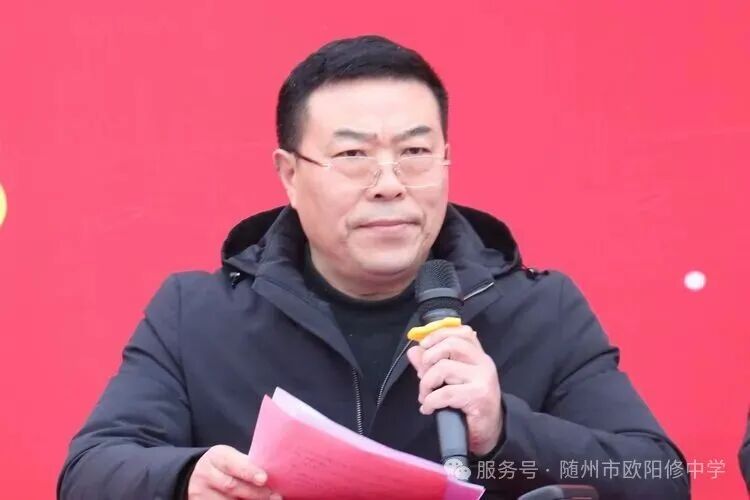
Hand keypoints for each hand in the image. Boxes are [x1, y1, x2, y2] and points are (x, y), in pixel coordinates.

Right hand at [187, 445, 281, 498]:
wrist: (197, 476)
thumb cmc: (224, 465)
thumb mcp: (232, 457)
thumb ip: (247, 464)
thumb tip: (275, 472)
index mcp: (216, 456)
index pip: (232, 464)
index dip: (248, 472)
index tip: (264, 478)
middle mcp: (206, 474)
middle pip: (232, 486)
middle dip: (256, 493)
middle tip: (275, 496)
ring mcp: (200, 493)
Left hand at [406, 325, 502, 456]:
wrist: (490, 432)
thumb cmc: (469, 405)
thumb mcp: (450, 381)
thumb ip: (431, 364)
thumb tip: (413, 351)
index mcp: (478, 356)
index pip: (462, 332)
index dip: (439, 335)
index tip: (423, 345)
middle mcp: (483, 363)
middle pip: (451, 344)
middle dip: (429, 358)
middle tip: (422, 375)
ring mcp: (483, 378)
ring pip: (444, 368)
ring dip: (426, 384)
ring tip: (425, 396)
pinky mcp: (479, 396)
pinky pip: (445, 393)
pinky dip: (430, 401)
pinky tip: (428, 408)